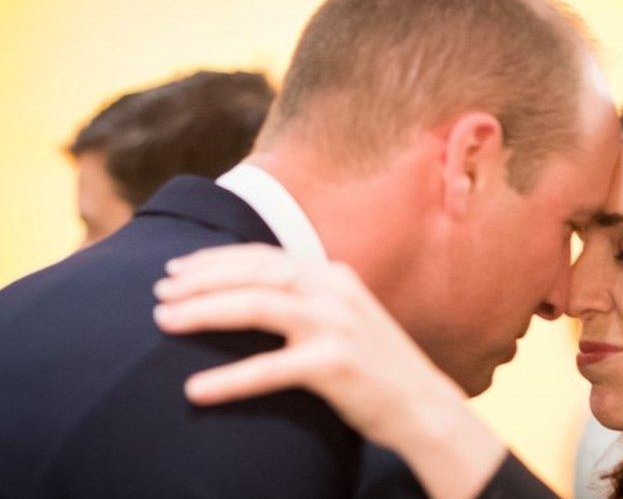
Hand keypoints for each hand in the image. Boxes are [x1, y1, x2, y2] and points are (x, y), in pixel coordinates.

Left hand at [153, 244, 504, 498]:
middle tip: (160, 292)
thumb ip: (307, 301)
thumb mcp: (344, 318)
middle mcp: (334, 291)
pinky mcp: (336, 364)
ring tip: (163, 322)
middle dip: (202, 279)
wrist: (423, 406)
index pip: (266, 256)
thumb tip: (250, 295)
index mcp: (333, 276)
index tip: (178, 269)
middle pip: (256, 273)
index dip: (217, 260)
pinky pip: (271, 369)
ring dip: (205, 312)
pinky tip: (197, 390)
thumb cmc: (375, 367)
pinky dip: (230, 380)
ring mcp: (337, 325)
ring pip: (257, 307)